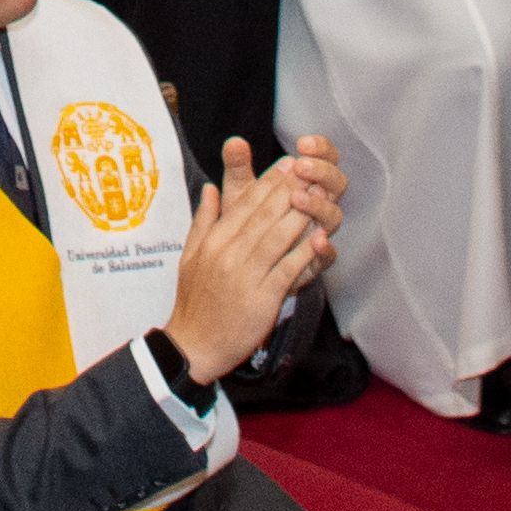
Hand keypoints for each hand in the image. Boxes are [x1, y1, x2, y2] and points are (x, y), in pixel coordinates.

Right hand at [167, 135, 344, 382]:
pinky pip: (288, 269)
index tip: (288, 165)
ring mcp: (246, 275)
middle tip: (310, 169)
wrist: (193, 346)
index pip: (244, 204)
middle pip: (264, 214)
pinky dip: (306, 253)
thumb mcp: (190, 256)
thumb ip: (203, 221)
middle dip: (290, 189)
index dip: (268, 182)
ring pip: (278, 237)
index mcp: (214, 241)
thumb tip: (211, 189)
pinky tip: (321, 239)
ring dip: (302, 214)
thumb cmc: (194, 302)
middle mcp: (229, 253)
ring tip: (320, 195)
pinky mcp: (262, 298)